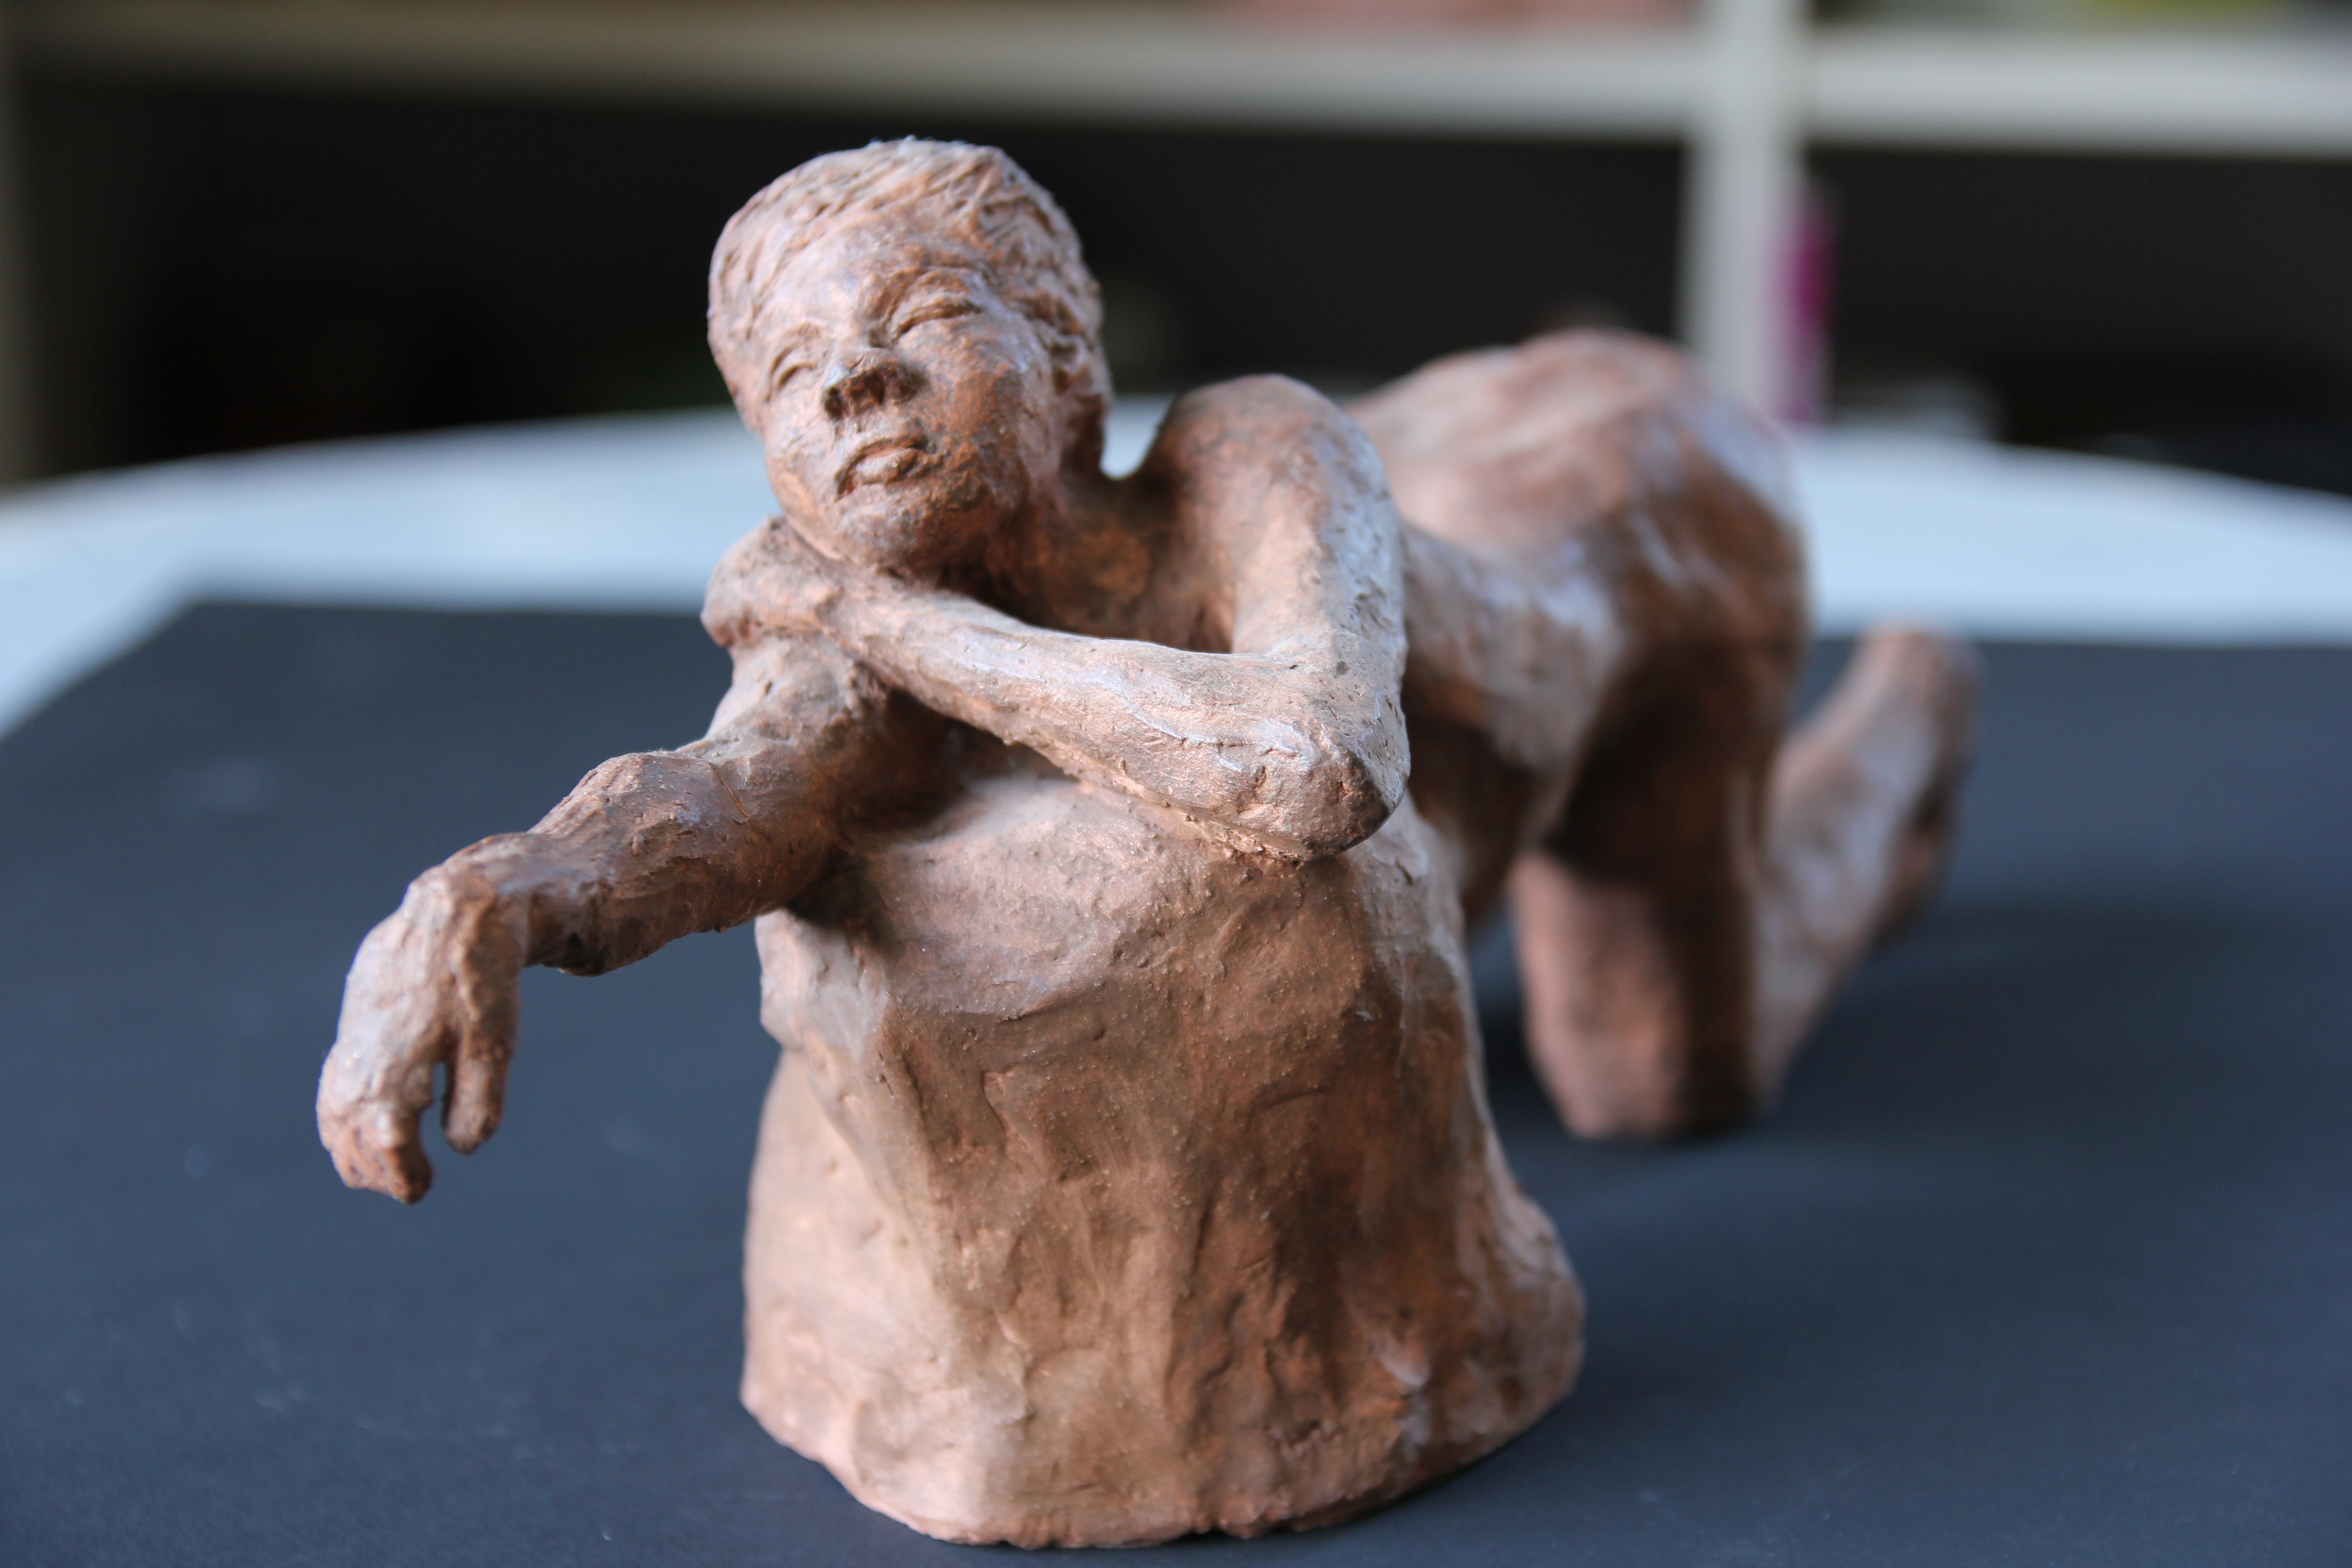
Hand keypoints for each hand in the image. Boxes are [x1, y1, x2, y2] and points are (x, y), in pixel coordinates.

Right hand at [318, 863, 526, 1202]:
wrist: (449, 919)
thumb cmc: (477, 983)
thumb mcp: (493, 1045)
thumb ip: (477, 1103)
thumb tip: (460, 1150)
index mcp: (394, 1074)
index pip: (386, 1149)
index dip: (401, 1177)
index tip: (421, 1190)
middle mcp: (360, 1067)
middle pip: (353, 1142)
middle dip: (378, 1172)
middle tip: (413, 1185)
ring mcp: (348, 1049)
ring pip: (335, 1120)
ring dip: (354, 1151)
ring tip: (387, 1168)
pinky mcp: (350, 1032)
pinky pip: (331, 1091)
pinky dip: (341, 1121)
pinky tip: (362, 1131)